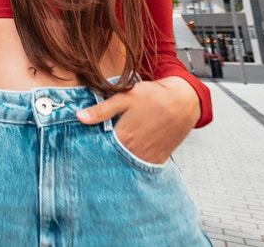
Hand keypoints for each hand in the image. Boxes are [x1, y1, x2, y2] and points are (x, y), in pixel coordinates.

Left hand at [76, 76, 199, 164]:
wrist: (184, 100)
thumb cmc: (154, 96)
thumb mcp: (125, 97)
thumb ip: (102, 110)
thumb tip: (79, 117)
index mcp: (124, 136)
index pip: (100, 150)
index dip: (91, 149)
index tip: (81, 150)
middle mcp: (136, 151)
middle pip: (113, 161)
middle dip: (103, 159)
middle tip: (93, 158)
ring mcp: (149, 157)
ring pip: (128, 167)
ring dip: (119, 163)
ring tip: (112, 158)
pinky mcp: (159, 159)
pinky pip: (143, 168)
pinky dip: (134, 166)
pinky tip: (129, 158)